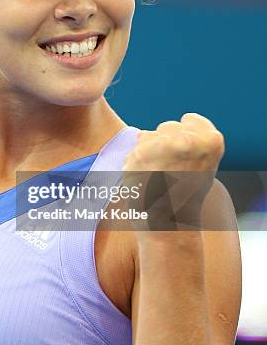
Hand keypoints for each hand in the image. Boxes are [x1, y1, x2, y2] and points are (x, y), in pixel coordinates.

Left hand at [117, 113, 224, 246]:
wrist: (169, 225)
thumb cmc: (185, 195)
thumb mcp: (202, 164)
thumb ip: (193, 140)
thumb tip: (167, 126)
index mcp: (212, 140)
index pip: (190, 119)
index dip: (185, 138)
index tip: (186, 162)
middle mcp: (188, 140)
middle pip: (167, 126)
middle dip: (164, 144)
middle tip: (170, 173)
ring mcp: (163, 147)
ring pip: (147, 135)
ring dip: (147, 151)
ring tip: (157, 176)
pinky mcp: (140, 155)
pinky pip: (133, 147)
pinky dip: (134, 161)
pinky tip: (143, 178)